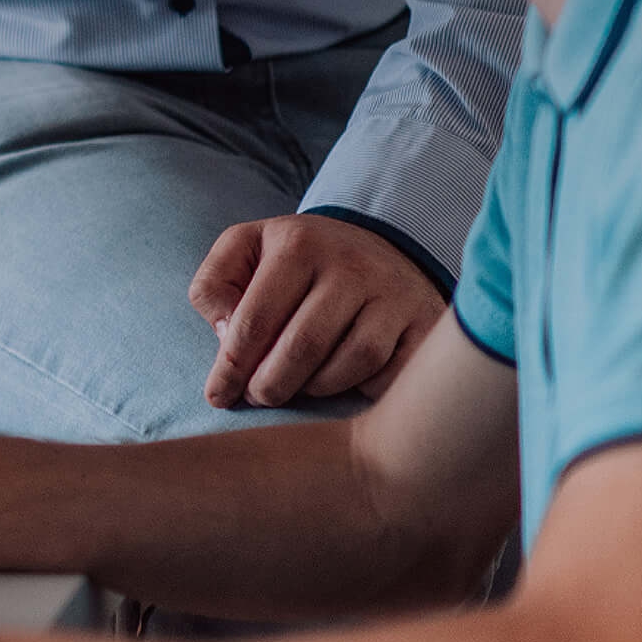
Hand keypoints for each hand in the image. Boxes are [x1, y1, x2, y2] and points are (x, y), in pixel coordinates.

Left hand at [188, 213, 444, 406]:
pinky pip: (390, 376)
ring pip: (349, 366)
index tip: (218, 396)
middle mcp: (352, 265)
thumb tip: (227, 338)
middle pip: (302, 348)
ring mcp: (394, 295)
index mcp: (298, 244)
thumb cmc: (296, 260)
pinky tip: (342, 383)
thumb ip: (215, 286)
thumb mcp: (244, 250)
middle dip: (270, 385)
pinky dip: (360, 389)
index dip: (231, 367)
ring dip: (314, 389)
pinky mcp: (426, 325)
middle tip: (258, 397)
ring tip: (296, 385)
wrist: (376, 247)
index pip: (255, 320)